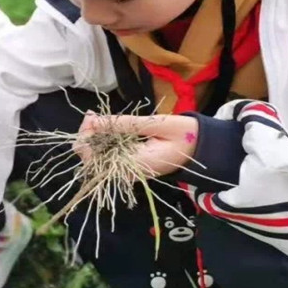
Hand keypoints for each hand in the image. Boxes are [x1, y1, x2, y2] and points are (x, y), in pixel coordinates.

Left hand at [76, 113, 199, 176]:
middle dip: (87, 136)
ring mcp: (128, 171)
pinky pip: (108, 155)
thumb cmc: (184, 135)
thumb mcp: (157, 124)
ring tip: (97, 117)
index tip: (91, 117)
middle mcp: (127, 173)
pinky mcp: (130, 165)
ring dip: (93, 137)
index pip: (93, 160)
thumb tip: (93, 121)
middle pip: (90, 160)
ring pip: (97, 157)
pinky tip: (105, 125)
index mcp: (134, 165)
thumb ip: (124, 124)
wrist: (201, 147)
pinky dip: (103, 140)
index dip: (86, 139)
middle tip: (92, 114)